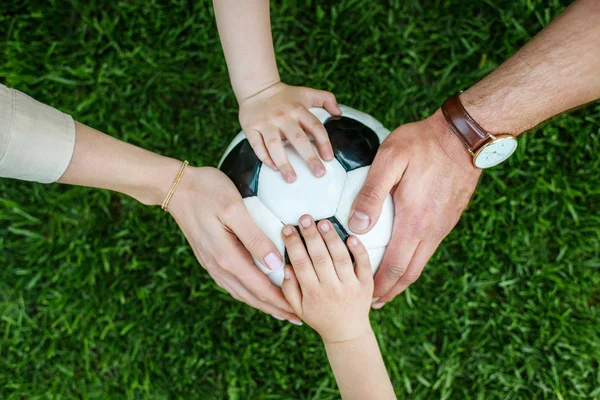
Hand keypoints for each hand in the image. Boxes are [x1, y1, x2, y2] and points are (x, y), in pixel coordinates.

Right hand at [168, 166, 299, 321]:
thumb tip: (275, 265)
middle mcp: (218, 266)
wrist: (175, 187)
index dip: (282, 301)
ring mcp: (211, 263)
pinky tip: (255, 291)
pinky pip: (232, 283)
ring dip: (262, 302)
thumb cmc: (208, 192)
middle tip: (297, 317)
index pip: (260, 288)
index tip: (300, 312)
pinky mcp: (209, 257)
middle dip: (275, 308)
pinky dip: (248, 291)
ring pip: (241, 291)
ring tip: (281, 309)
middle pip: (251, 296)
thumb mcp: (235, 210)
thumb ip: (255, 238)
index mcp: (227, 257)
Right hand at [238, 82, 341, 181]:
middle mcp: (282, 117)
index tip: (329, 158)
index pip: (314, 127)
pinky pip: (257, 146)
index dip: (323, 142)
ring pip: (274, 146)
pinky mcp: (251, 128)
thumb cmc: (284, 96)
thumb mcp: (306, 93)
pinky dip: (265, 159)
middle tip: (319, 174)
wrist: (256, 88)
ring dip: (283, 163)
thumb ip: (326, 99)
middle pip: (297, 139)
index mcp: (298, 109)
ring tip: (292, 179)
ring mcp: (266, 123)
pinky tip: (274, 168)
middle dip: (309, 157)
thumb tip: (339, 113)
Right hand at [280, 215, 372, 342]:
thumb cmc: (319, 317)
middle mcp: (332, 288)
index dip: (293, 244)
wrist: (347, 333)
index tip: (287, 229)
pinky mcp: (366, 284)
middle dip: (311, 235)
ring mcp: (350, 286)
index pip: (301, 263)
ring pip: (340, 257)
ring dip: (331, 238)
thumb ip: (289, 289)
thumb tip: (285, 267)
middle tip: (304, 218)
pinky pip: (363, 264)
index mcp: (313, 293)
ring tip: (323, 222)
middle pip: (320, 257)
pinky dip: (358, 250)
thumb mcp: (298, 308)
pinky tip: (350, 236)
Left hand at [348, 110, 481, 307]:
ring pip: (422, 261)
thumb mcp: (390, 159)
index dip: (381, 285)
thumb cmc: (423, 144)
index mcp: (414, 221)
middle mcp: (431, 230)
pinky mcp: (448, 217)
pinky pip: (429, 247)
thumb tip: (355, 225)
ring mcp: (442, 225)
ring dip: (403, 277)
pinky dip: (414, 260)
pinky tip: (405, 255)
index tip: (369, 298)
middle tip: (376, 301)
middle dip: (391, 289)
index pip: (396, 266)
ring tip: (388, 285)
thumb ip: (371, 193)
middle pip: (410, 272)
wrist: (464, 136)